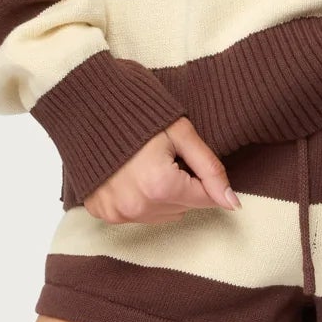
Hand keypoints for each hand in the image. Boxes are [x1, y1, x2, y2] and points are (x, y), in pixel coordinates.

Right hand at [82, 116, 242, 223]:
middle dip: (182, 185)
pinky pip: (134, 215)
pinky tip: (130, 174)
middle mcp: (137, 207)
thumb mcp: (181, 133)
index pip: (205, 199)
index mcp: (160, 187)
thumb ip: (210, 169)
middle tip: (165, 156)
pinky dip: (138, 199)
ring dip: (162, 195)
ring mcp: (116, 213)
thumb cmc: (137, 113)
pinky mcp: (101, 212)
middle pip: (183, 208)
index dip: (202, 176)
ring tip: (146, 164)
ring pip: (161, 215)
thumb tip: (233, 203)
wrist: (88, 105)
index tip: (186, 156)